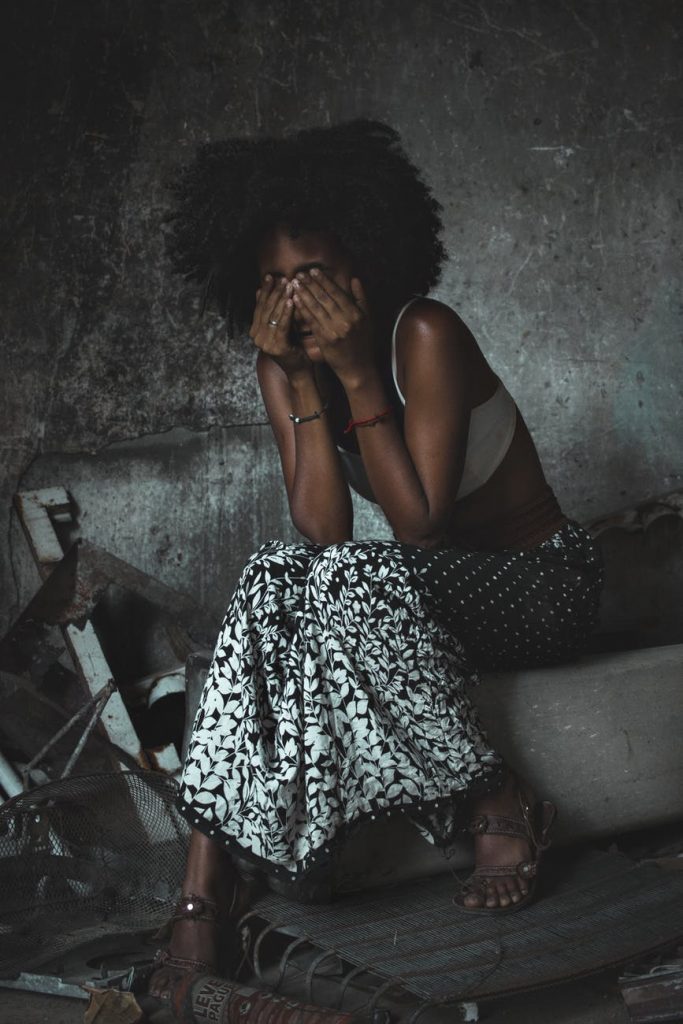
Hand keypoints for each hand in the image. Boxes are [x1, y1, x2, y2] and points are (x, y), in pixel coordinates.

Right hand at [249, 277, 311, 377]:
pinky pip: (282, 326)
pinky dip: (286, 312)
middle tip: (282, 278)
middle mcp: (256, 337)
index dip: (264, 290)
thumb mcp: (280, 325)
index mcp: (254, 331)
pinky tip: (291, 301)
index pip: (259, 306)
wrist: (299, 370)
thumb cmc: (293, 347)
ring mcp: (265, 344)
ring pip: (273, 316)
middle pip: (265, 309)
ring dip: (282, 299)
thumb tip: (258, 290)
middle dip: (274, 292)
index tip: (270, 276)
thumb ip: (271, 310)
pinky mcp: (277, 347)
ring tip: (288, 285)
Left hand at [291, 270, 373, 384]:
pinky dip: (303, 309)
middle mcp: (346, 320)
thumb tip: (354, 279)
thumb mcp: (367, 319)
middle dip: (311, 284)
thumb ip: (361, 298)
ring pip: (317, 307)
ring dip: (304, 294)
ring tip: (295, 283)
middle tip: (300, 274)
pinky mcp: (325, 340)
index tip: (313, 271)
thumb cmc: (363, 343)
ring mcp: (335, 330)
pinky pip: (311, 321)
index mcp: (356, 313)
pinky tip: (295, 300)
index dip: (324, 281)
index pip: (337, 293)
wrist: (358, 368)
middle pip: (325, 298)